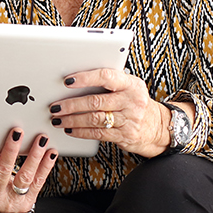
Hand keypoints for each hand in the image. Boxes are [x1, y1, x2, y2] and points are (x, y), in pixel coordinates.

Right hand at [0, 126, 57, 212]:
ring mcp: (12, 201)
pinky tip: (50, 154)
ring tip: (40, 141)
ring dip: (34, 156)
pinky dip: (45, 166)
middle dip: (11, 150)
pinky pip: (38, 183)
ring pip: (25, 177)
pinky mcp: (27, 202)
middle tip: (17, 133)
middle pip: (3, 171)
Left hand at [49, 68, 178, 158]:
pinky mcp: (125, 135)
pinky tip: (70, 129)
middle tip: (55, 106)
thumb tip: (76, 80)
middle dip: (71, 104)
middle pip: (96, 101)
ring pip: (94, 119)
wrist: (157, 127)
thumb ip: (110, 83)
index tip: (68, 81)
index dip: (85, 78)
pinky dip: (81, 132)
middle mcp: (131, 101)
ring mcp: (129, 119)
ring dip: (72, 119)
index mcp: (131, 84)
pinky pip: (98, 134)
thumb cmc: (136, 103)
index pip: (106, 76)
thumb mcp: (130, 87)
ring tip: (58, 119)